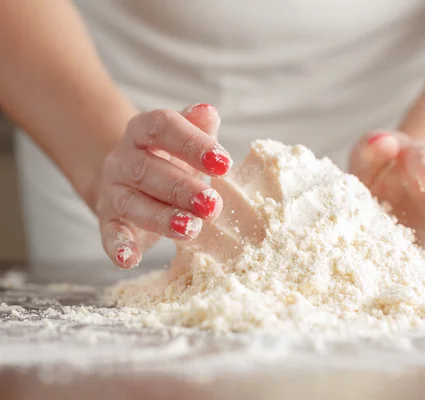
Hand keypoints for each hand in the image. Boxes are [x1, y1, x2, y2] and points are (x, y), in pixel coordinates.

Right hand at [94, 104, 231, 268]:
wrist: (130, 179)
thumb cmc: (170, 159)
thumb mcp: (186, 140)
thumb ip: (198, 127)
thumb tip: (208, 111)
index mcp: (143, 131)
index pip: (163, 127)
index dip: (193, 143)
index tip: (224, 163)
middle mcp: (123, 159)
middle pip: (148, 169)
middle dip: (182, 188)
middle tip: (212, 204)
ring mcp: (114, 191)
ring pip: (132, 203)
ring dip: (162, 218)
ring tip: (191, 229)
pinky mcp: (108, 220)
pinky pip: (109, 233)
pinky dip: (118, 246)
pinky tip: (130, 259)